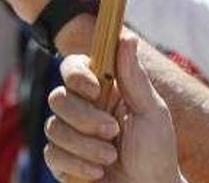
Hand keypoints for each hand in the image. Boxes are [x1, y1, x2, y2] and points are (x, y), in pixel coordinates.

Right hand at [44, 34, 179, 182]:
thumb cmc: (156, 151)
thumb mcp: (151, 112)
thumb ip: (134, 77)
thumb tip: (127, 37)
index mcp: (103, 90)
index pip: (73, 67)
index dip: (77, 74)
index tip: (94, 89)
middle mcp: (82, 109)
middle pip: (58, 97)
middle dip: (85, 118)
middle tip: (113, 132)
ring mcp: (70, 135)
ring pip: (53, 128)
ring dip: (85, 146)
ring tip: (110, 158)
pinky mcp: (63, 161)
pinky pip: (52, 154)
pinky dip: (76, 164)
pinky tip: (98, 173)